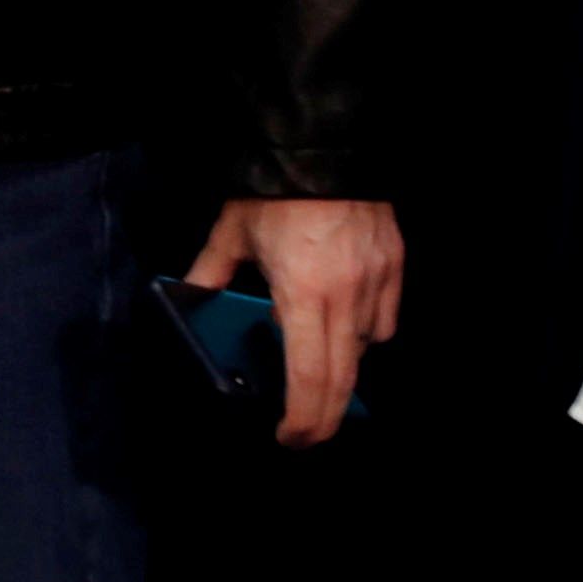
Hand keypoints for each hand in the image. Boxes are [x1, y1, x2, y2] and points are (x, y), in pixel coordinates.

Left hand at [181, 197, 400, 447]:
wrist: (323, 144)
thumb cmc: (273, 191)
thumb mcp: (232, 231)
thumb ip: (210, 273)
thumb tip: (187, 300)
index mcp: (302, 295)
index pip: (308, 378)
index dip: (301, 419)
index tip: (288, 437)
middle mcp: (345, 298)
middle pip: (343, 380)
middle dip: (324, 418)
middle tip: (306, 435)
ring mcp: (376, 283)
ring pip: (366, 350)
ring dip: (342, 365)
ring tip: (318, 361)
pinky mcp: (395, 266)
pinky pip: (385, 320)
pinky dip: (367, 332)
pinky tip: (346, 322)